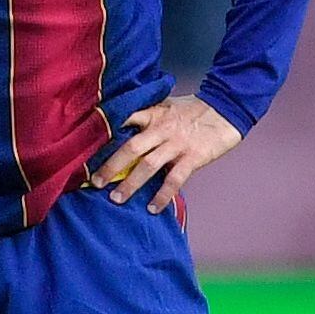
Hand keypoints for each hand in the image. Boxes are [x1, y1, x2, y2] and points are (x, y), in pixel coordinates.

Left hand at [93, 94, 239, 214]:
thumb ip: (147, 115)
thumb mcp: (167, 105)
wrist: (228, 108)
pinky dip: (162, 195)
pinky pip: (174, 180)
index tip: (87, 148)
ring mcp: (177, 144)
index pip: (124, 120)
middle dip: (111, 166)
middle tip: (94, 182)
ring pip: (148, 166)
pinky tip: (152, 208)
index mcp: (154, 114)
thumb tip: (122, 127)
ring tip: (116, 198)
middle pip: (131, 148)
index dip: (105, 133)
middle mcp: (162, 129)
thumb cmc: (195, 109)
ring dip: (131, 184)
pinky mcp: (193, 157)